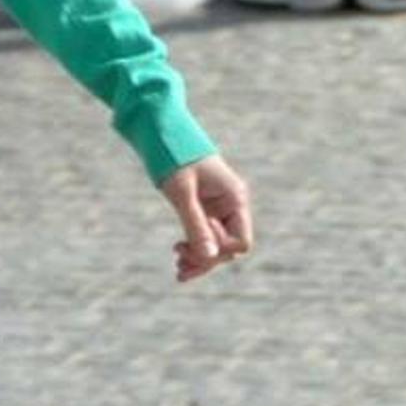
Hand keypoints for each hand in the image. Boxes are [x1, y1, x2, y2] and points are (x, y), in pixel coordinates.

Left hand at [161, 157, 253, 282]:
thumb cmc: (175, 158)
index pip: (241, 242)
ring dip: (200, 259)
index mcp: (234, 198)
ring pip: (218, 246)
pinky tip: (178, 256)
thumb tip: (209, 258)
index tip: (194, 235)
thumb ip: (196, 225)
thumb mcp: (183, 194)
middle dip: (206, 258)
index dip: (219, 248)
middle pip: (229, 248)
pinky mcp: (206, 210)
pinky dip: (195, 250)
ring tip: (178, 269)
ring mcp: (220, 209)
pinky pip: (206, 237)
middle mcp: (232, 206)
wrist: (165, 135)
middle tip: (178, 259)